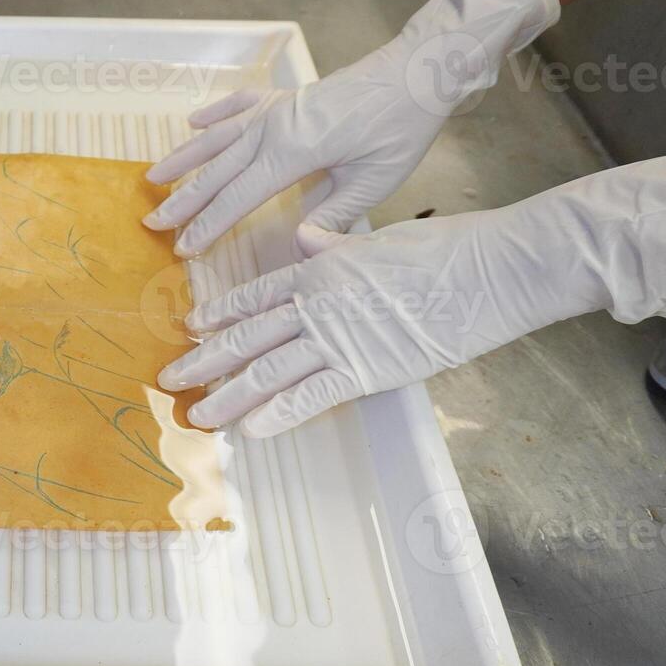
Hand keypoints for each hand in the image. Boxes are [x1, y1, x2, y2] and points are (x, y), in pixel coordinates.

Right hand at [142, 0, 559, 258]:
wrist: (419, 70)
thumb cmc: (402, 126)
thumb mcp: (374, 181)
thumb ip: (333, 214)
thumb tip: (297, 244)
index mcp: (293, 152)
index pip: (238, 197)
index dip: (207, 225)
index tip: (182, 248)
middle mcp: (274, 127)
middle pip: (217, 170)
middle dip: (182, 200)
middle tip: (151, 223)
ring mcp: (278, 107)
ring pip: (218, 137)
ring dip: (184, 158)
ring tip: (153, 177)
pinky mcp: (289, 96)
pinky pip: (241, 104)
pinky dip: (215, 113)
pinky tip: (194, 122)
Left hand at [157, 151, 665, 435]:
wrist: (495, 266)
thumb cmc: (450, 248)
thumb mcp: (382, 238)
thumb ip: (339, 246)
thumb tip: (309, 236)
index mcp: (322, 269)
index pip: (257, 295)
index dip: (221, 314)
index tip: (192, 327)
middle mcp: (319, 303)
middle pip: (249, 336)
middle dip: (206, 360)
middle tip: (170, 379)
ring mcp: (340, 336)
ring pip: (268, 369)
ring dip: (228, 394)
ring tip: (197, 416)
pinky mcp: (369, 368)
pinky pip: (312, 395)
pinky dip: (278, 413)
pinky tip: (249, 429)